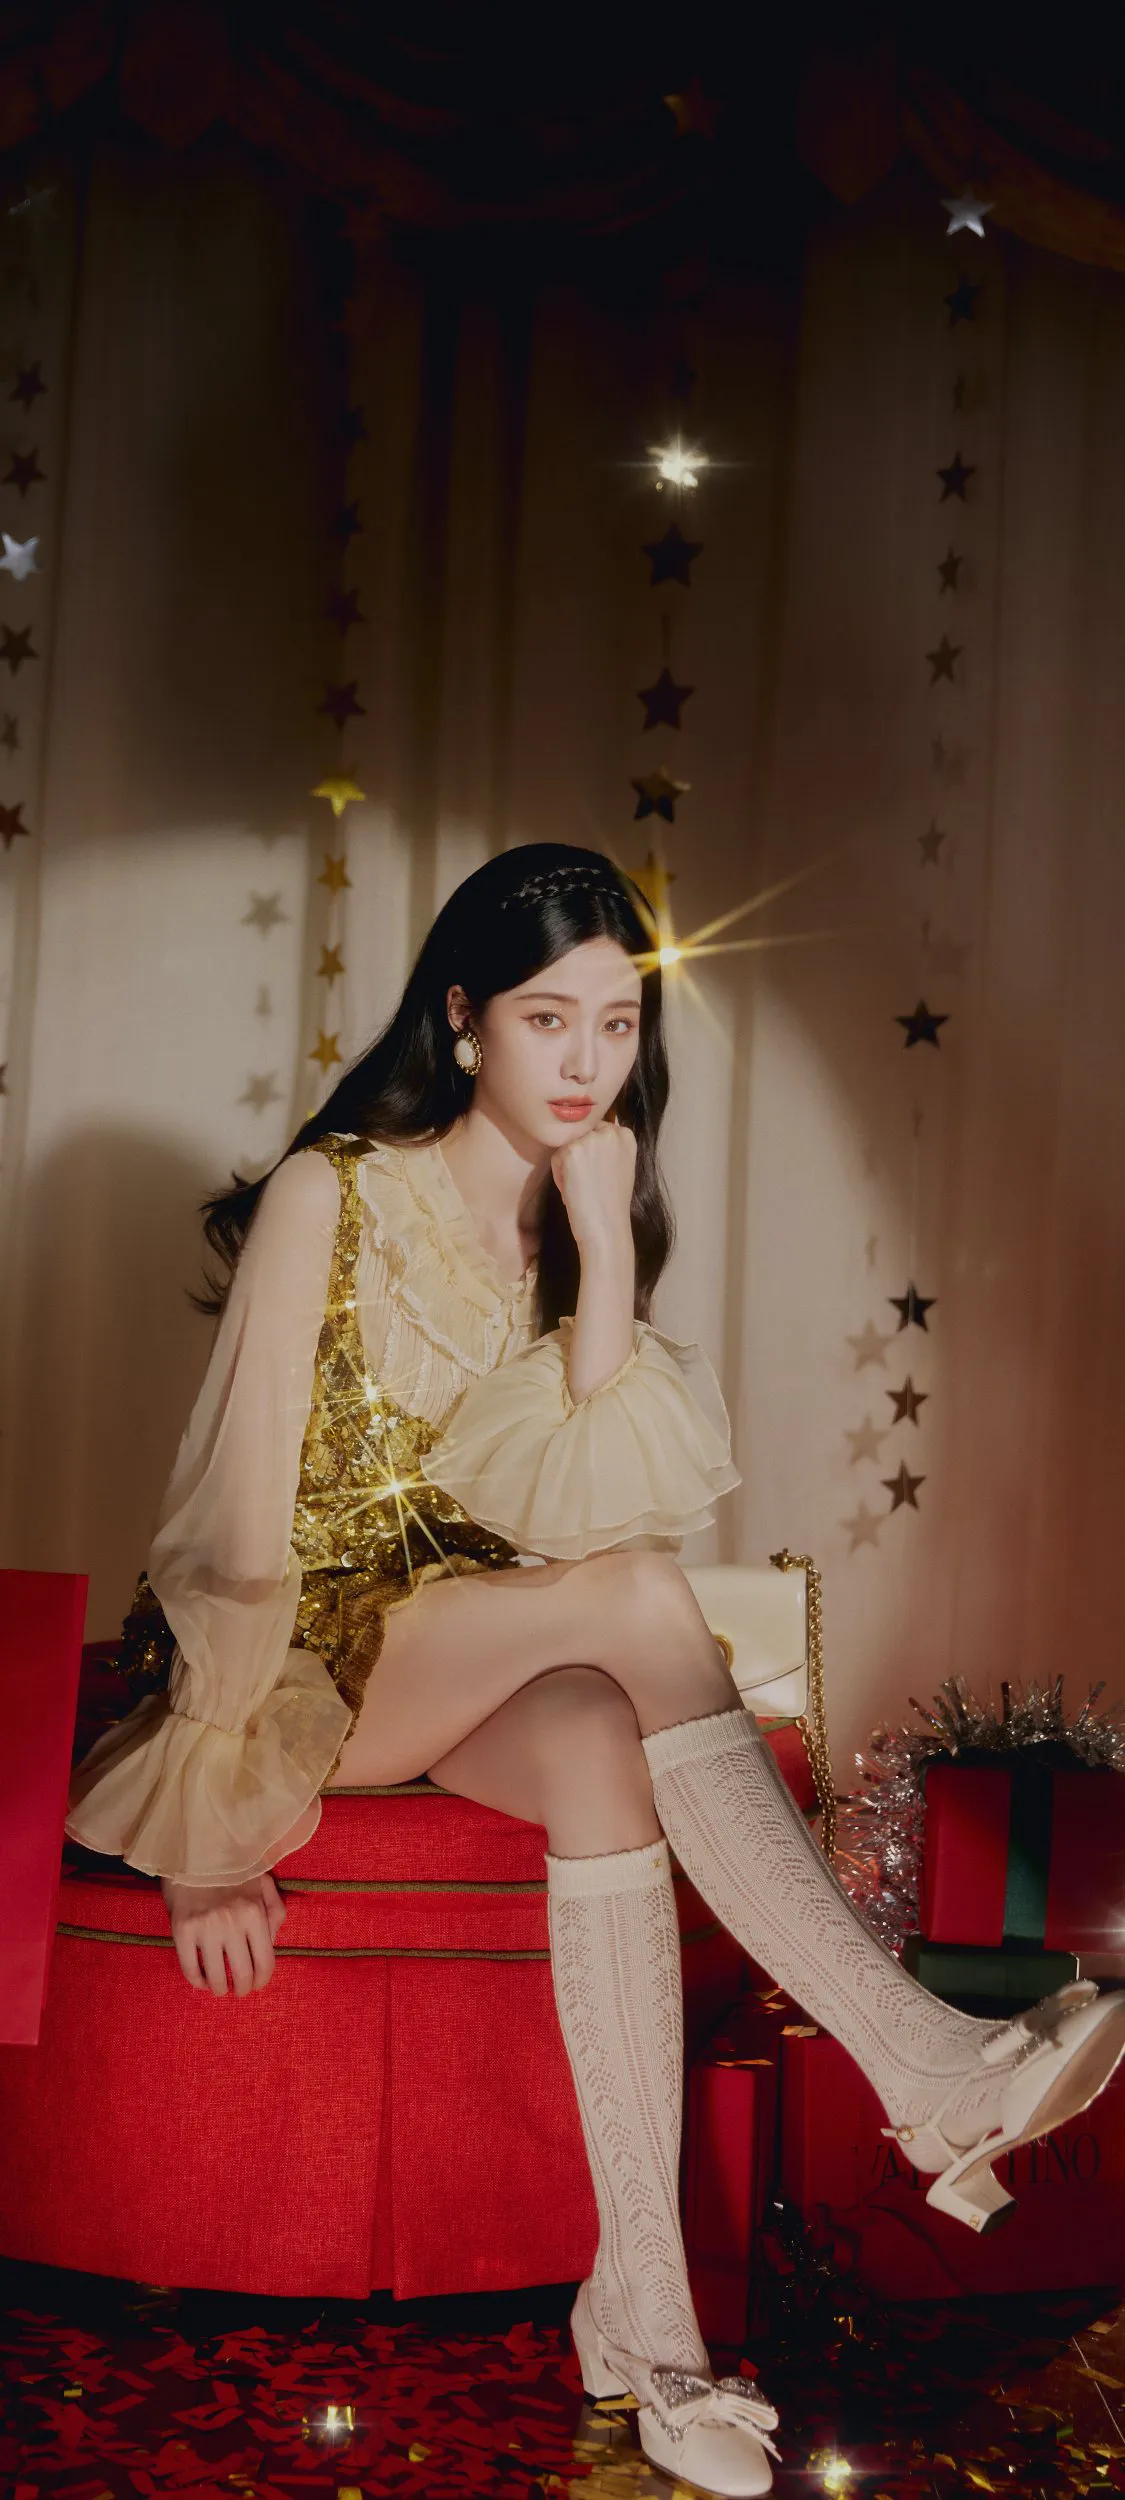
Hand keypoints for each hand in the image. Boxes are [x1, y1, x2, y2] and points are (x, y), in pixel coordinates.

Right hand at [161, 1869, 286, 1994]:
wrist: (195, 1852)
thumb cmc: (233, 1870)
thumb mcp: (262, 1885)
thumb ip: (274, 1913)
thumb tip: (271, 1944)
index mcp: (255, 1913)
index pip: (265, 1962)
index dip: (263, 1980)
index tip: (258, 1984)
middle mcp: (232, 1923)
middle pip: (242, 1975)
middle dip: (243, 1989)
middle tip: (240, 1990)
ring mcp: (205, 1928)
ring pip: (216, 1977)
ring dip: (220, 1989)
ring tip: (220, 1988)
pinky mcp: (181, 1930)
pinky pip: (190, 1968)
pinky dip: (197, 1981)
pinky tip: (202, 1980)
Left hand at [551, 1118, 636, 1251]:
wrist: (606, 1226)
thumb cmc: (611, 1202)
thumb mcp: (620, 1165)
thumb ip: (609, 1146)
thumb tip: (589, 1136)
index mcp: (626, 1135)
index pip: (597, 1130)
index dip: (592, 1153)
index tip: (598, 1174)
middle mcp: (610, 1132)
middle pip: (580, 1135)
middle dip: (579, 1157)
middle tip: (589, 1183)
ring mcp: (591, 1139)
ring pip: (567, 1146)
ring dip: (568, 1167)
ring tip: (582, 1187)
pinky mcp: (572, 1150)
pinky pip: (556, 1158)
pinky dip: (559, 1175)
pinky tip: (574, 1190)